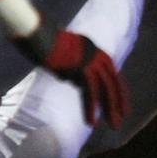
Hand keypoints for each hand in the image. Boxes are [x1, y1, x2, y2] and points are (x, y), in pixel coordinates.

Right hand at [11, 21, 126, 127]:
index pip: (111, 73)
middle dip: (118, 101)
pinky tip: (91, 122)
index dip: (116, 90)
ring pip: (104, 89)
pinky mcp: (80, 68)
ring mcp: (89, 61)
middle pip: (111, 82)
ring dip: (109, 109)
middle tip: (122, 118)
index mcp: (93, 49)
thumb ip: (72, 68)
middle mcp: (96, 54)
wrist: (35, 33)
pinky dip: (91, 108)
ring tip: (113, 124)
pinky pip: (89, 92)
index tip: (120, 104)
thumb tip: (75, 82)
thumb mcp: (63, 56)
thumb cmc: (42, 42)